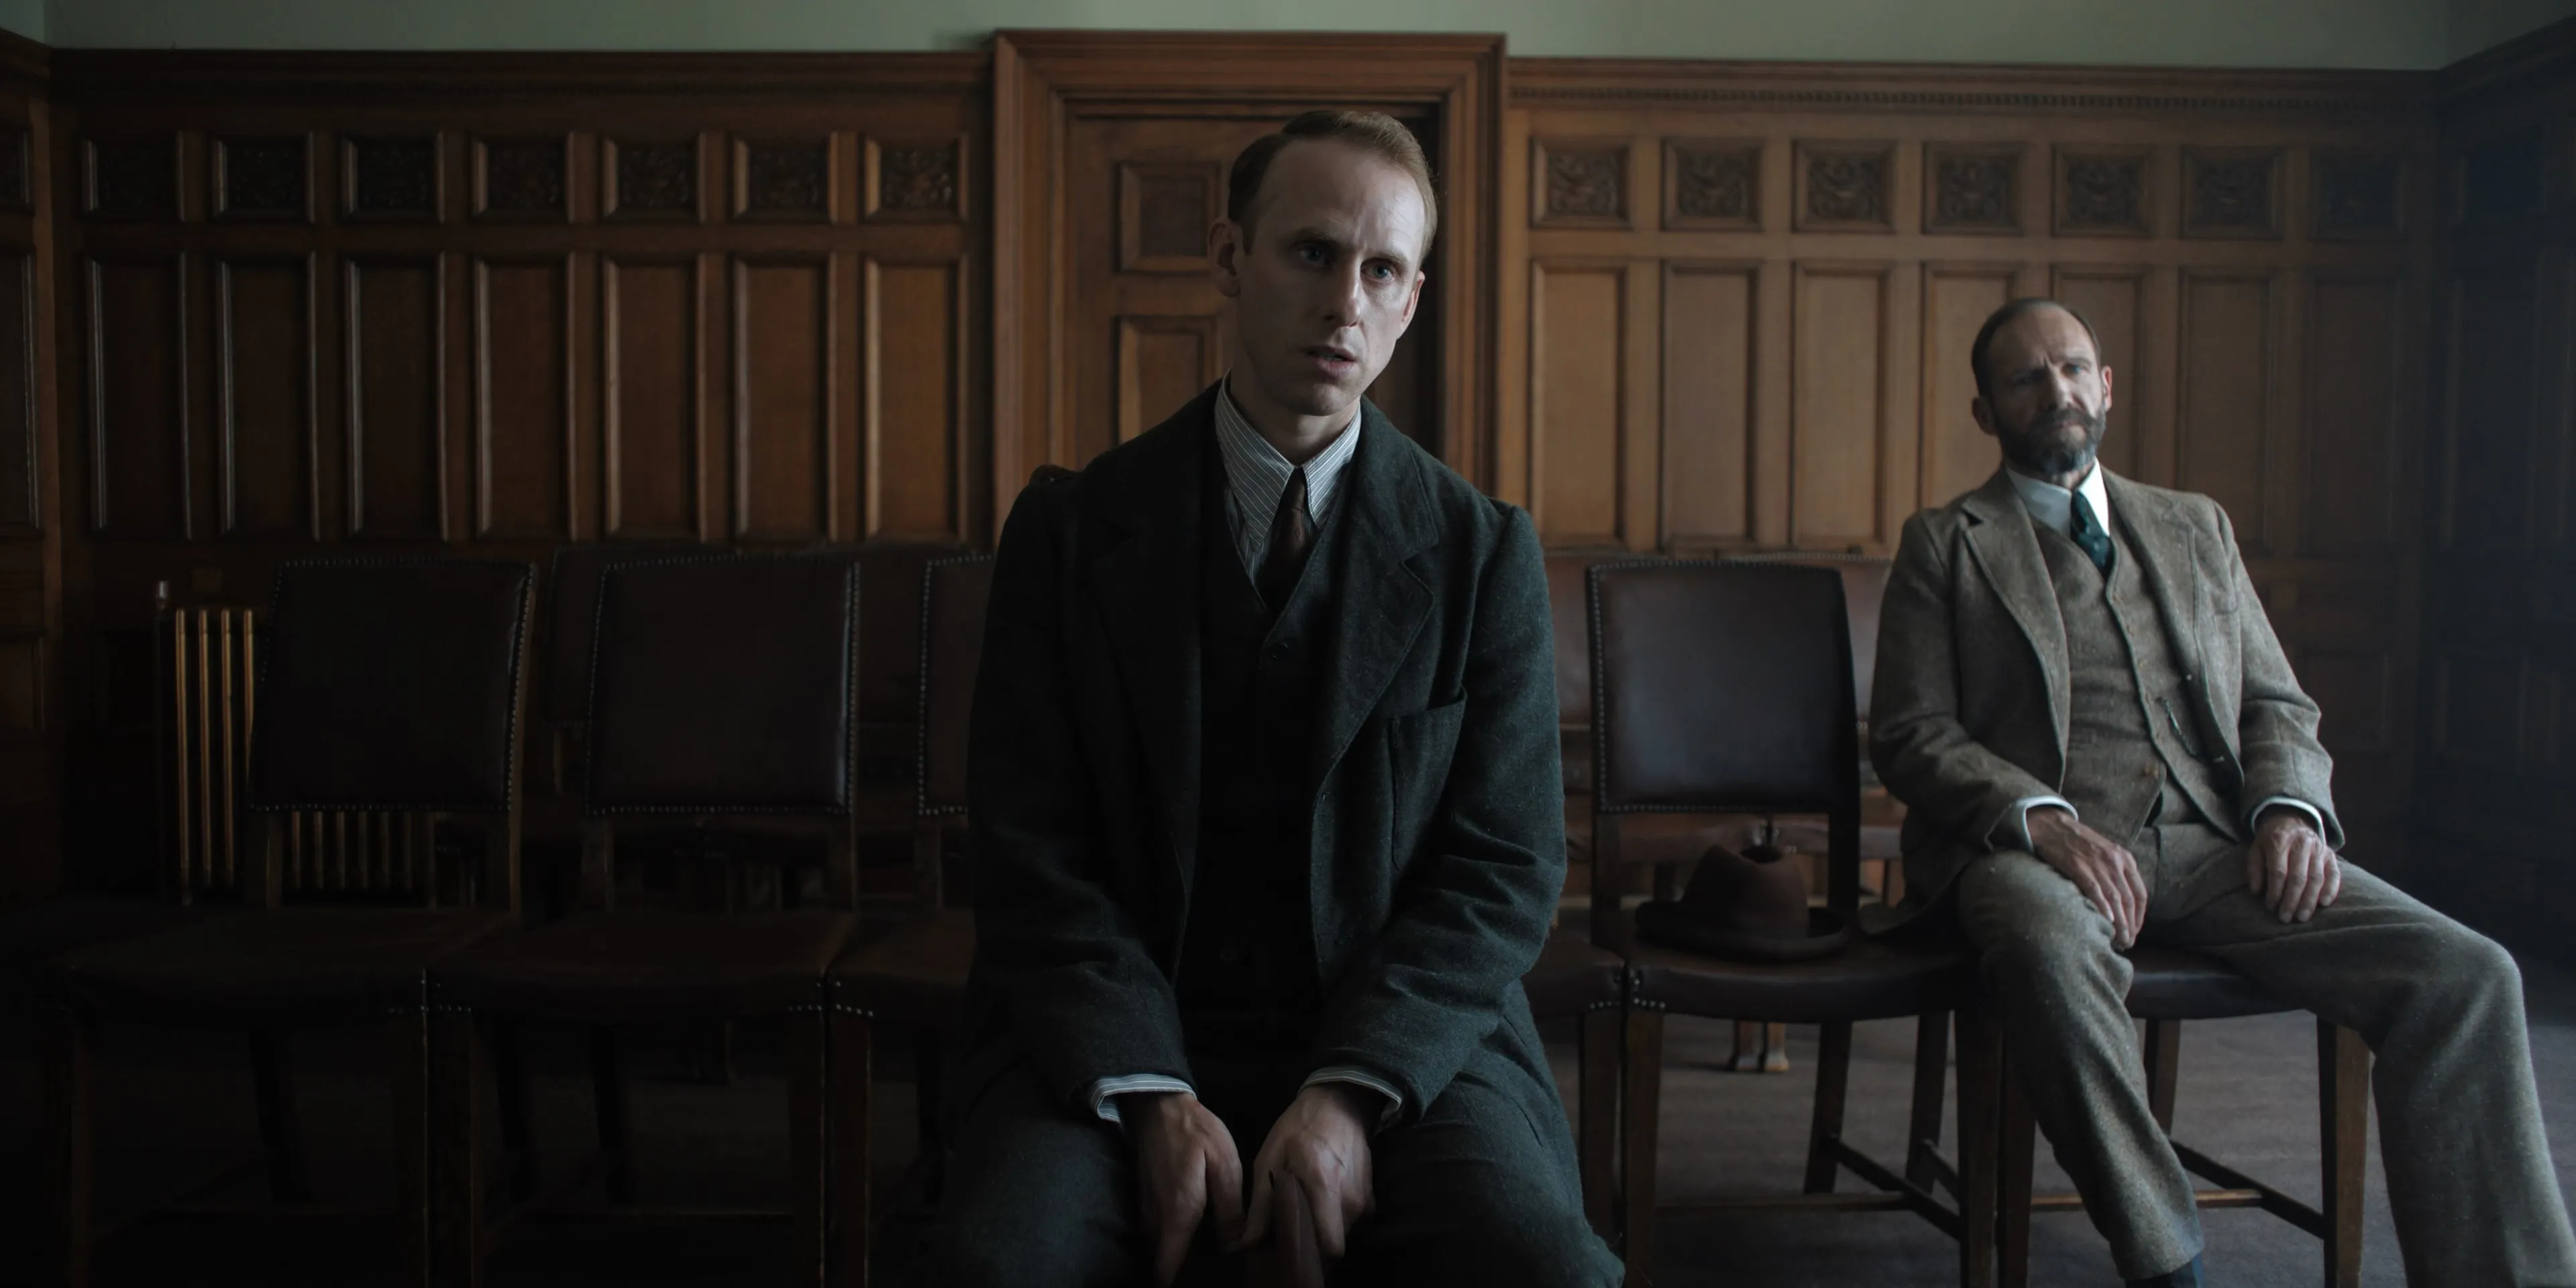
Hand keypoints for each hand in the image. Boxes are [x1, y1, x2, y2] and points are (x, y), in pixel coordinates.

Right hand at [1125, 1092, 1244, 1285]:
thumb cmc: (1195, 1132)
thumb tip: (1234, 1246)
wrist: (1159, 1106)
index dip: (1184, 1282)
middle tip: (1219, 1265)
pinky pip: (1160, 1233)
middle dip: (1187, 1271)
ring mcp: (1147, 1212)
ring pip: (1162, 1249)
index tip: (1208, 1280)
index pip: (1167, 1271)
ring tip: (1212, 1250)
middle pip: (1166, 1264)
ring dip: (1182, 1254)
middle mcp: (1156, 1220)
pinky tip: (1199, 1229)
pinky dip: (1175, 1238)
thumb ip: (1230, 1209)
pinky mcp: (1146, 1202)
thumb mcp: (1225, 1164)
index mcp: (1178, 1215)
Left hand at [1240, 1083, 1376, 1260]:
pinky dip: (1335, 1218)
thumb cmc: (1298, 1129)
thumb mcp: (1269, 1159)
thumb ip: (1261, 1204)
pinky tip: (1321, 1202)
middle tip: (1292, 1235)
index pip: (1329, 1246)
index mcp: (1323, 1187)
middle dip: (1314, 1246)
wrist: (1339, 1103)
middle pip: (1334, 1245)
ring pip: (1342, 1233)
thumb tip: (1249, 1244)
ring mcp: (1364, 1198)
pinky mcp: (1370, 1195)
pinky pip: (1351, 1220)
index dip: (1310, 1256)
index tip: (1290, 1252)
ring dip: (1323, 1230)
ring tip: (1304, 1214)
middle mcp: (1349, 1199)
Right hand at [2027, 806, 2147, 948]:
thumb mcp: (2106, 852)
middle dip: (2131, 924)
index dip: (2140, 916)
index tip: (2135, 930)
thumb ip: (2117, 871)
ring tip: (2120, 940)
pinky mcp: (2080, 867)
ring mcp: (2098, 864)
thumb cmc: (2078, 841)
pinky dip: (2103, 908)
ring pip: (2115, 899)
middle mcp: (2115, 862)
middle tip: (2128, 942)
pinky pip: (2096, 891)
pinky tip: (2107, 922)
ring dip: (2120, 923)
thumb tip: (2122, 900)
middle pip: (2129, 900)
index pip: (2140, 893)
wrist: (2053, 826)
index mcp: (2125, 858)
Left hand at [2248, 806, 2339, 923]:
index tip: (2271, 906)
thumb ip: (2254, 868)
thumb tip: (2256, 892)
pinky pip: (2334, 874)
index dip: (2275, 891)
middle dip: (2291, 900)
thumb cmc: (2271, 839)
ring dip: (2309, 900)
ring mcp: (2319, 849)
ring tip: (2302, 917)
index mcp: (2280, 840)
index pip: (2278, 871)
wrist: (2292, 818)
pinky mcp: (2331, 854)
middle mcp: (2302, 843)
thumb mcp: (2256, 848)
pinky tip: (2324, 903)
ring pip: (2316, 878)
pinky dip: (2331, 889)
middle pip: (2298, 877)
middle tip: (2286, 918)